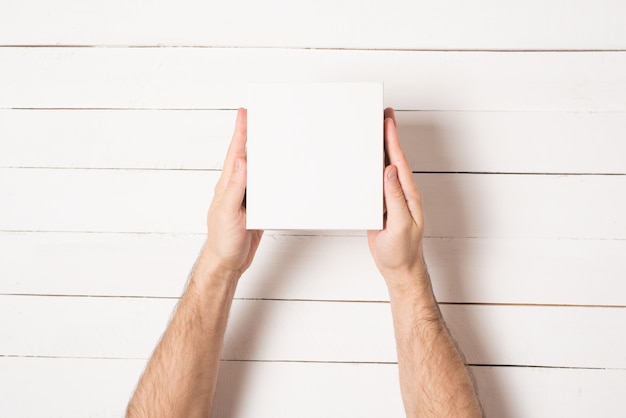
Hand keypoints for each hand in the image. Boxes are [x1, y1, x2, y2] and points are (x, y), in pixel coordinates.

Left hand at [202, 108, 263, 279]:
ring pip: (258, 171)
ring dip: (265, 155)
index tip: (245, 112)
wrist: (227, 263)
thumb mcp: (228, 213)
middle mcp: (236, 187)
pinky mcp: (256, 208)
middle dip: (252, 135)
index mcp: (227, 185)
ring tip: (274, 137)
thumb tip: (241, 161)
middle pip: (247, 156)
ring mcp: (246, 198)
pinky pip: (266, 188)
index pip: (236, 153)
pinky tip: (280, 172)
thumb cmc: (222, 241)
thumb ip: (234, 187)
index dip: (241, 132)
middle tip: (259, 115)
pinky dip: (273, 177)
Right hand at [368, 108, 427, 289]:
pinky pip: (375, 182)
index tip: (387, 120)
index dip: (393, 140)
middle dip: (389, 136)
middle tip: (383, 114)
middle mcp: (401, 192)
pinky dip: (370, 167)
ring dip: (380, 148)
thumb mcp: (399, 224)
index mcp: (408, 194)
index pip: (399, 161)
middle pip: (393, 158)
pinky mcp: (381, 206)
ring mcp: (391, 198)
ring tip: (374, 130)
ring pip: (384, 167)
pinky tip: (365, 160)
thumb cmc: (402, 250)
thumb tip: (390, 171)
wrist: (398, 268)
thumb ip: (395, 198)